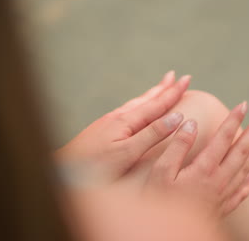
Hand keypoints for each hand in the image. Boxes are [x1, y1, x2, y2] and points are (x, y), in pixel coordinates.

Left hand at [57, 71, 191, 185]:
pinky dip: (138, 106)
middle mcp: (118, 117)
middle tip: (176, 76)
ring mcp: (108, 123)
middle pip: (146, 99)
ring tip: (160, 88)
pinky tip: (135, 110)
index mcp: (127, 121)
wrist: (62, 172)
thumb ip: (152, 135)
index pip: (157, 104)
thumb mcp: (128, 153)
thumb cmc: (95, 167)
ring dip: (151, 96)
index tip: (186, 79)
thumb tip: (177, 117)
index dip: (173, 92)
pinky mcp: (101, 130)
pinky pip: (127, 112)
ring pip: (136, 104)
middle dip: (163, 88)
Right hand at [145, 102, 248, 216]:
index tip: (244, 105)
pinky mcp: (222, 208)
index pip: (223, 139)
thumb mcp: (160, 173)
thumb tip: (192, 124)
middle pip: (241, 152)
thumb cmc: (159, 203)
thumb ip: (177, 147)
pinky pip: (243, 192)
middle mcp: (218, 181)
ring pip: (246, 169)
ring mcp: (222, 195)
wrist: (166, 236)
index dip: (234, 120)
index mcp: (203, 170)